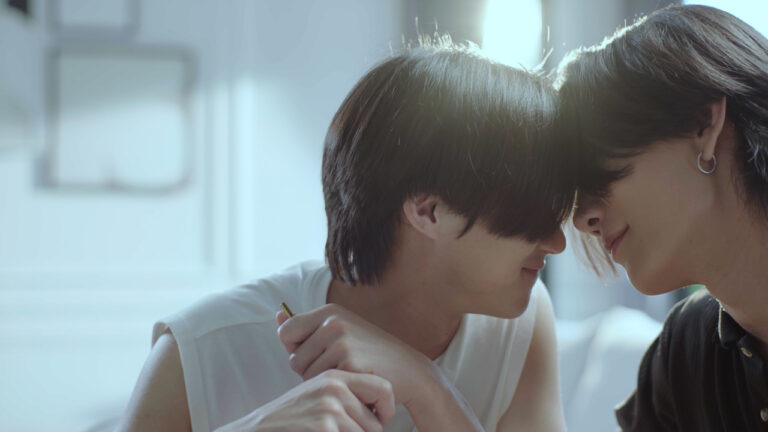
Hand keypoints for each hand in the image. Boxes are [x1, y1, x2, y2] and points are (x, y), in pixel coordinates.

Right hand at [214, 369, 394, 431]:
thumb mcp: (317, 396)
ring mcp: (329, 408)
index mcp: (335, 376)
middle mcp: (335, 387)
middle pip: (376, 424)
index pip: (384, 389)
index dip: (387, 410)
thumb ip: (346, 395)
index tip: (379, 421)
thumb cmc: (290, 420)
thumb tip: (382, 410)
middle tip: (336, 431)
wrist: (256, 431)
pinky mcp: (324, 427)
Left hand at [276, 303, 435, 407]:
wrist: (410, 370)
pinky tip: (353, 383)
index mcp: (329, 311)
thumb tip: (278, 316)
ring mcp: (341, 343)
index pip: (286, 332)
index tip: (318, 354)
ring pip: (305, 375)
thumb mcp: (341, 332)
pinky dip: (335, 389)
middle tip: (339, 367)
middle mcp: (333, 322)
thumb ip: (307, 327)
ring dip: (322, 382)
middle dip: (309, 370)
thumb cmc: (371, 354)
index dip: (296, 349)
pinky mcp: (349, 365)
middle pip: (293, 358)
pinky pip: (321, 385)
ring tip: (347, 375)